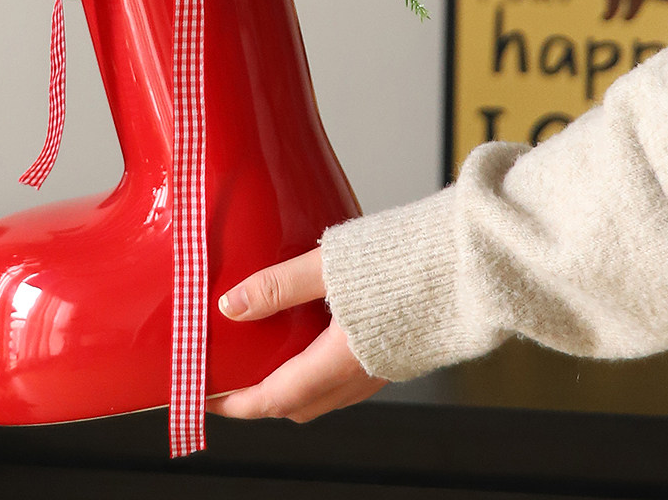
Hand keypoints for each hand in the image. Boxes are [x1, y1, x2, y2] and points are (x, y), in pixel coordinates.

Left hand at [207, 247, 385, 421]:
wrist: (459, 263)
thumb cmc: (400, 261)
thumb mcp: (327, 266)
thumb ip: (277, 285)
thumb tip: (232, 305)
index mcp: (343, 358)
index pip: (278, 398)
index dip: (238, 404)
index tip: (208, 399)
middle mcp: (363, 374)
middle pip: (299, 405)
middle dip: (259, 400)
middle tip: (229, 381)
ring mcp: (381, 369)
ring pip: (324, 396)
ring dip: (289, 388)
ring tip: (262, 362)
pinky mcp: (394, 355)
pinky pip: (346, 379)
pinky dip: (316, 373)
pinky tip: (308, 343)